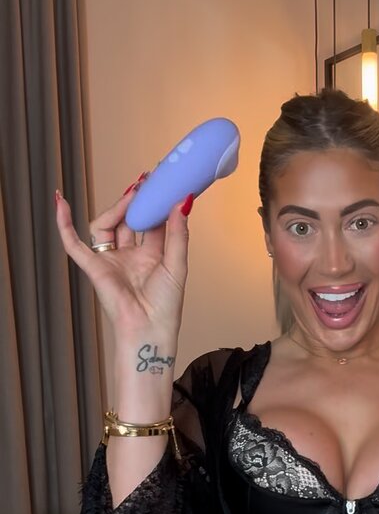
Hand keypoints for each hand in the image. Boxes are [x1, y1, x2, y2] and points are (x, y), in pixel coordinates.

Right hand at [54, 178, 192, 338]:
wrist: (149, 330)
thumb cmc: (165, 307)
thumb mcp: (178, 264)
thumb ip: (178, 233)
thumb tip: (183, 202)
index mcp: (151, 256)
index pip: (150, 222)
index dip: (154, 203)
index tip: (161, 182)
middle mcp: (129, 256)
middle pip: (127, 220)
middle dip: (135, 202)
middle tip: (146, 183)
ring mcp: (110, 260)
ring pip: (105, 225)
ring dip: (116, 209)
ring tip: (131, 197)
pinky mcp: (94, 268)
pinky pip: (74, 244)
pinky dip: (64, 224)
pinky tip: (60, 201)